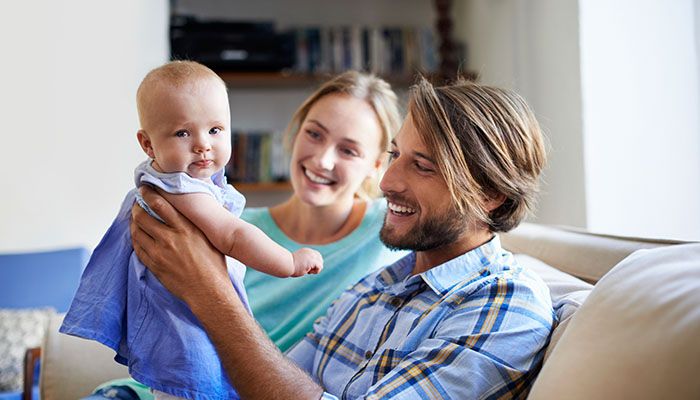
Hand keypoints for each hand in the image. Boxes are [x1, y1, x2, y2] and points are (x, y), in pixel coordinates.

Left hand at [130, 186, 230, 304]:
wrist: (209, 291)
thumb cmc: (214, 265)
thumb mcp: (209, 238)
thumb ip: (196, 224)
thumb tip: (193, 210)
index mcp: (186, 228)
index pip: (160, 204)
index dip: (148, 194)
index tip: (144, 189)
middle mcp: (170, 238)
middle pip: (143, 216)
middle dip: (137, 207)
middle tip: (137, 204)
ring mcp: (159, 253)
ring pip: (137, 232)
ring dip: (134, 223)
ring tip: (136, 219)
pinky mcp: (154, 265)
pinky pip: (137, 248)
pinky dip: (135, 239)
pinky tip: (138, 236)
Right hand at [291, 248, 322, 276]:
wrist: (286, 264)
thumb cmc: (289, 265)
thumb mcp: (298, 262)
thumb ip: (305, 262)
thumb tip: (310, 268)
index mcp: (307, 251)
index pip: (317, 256)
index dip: (315, 263)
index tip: (307, 268)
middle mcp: (310, 252)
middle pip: (320, 260)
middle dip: (316, 266)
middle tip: (307, 270)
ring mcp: (312, 256)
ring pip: (320, 264)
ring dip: (315, 270)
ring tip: (307, 271)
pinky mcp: (312, 261)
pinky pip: (320, 267)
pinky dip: (315, 271)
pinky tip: (308, 272)